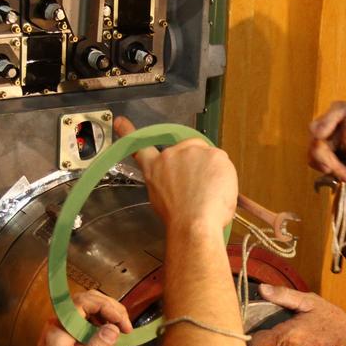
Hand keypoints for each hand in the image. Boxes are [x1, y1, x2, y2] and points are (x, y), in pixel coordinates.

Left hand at [14, 289, 131, 345]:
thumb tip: (113, 328)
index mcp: (59, 331)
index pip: (83, 302)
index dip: (107, 308)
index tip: (124, 326)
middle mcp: (58, 322)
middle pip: (87, 298)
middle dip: (111, 307)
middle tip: (127, 327)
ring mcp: (61, 325)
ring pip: (87, 304)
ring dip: (108, 311)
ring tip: (122, 328)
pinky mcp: (66, 330)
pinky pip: (85, 315)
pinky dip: (102, 318)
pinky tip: (111, 331)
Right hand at [115, 117, 237, 231]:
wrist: (193, 224)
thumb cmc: (180, 219)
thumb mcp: (161, 198)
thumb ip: (166, 181)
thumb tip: (180, 180)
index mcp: (154, 168)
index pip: (140, 146)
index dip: (128, 132)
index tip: (120, 121)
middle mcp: (170, 154)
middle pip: (189, 148)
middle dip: (197, 163)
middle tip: (201, 186)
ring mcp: (192, 151)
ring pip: (209, 156)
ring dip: (212, 171)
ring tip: (209, 194)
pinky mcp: (214, 153)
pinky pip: (223, 162)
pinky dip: (225, 176)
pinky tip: (219, 191)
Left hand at [248, 284, 345, 345]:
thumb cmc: (332, 323)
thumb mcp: (310, 302)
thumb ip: (283, 295)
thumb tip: (263, 289)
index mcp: (285, 338)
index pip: (253, 344)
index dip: (251, 336)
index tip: (255, 329)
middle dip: (266, 340)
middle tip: (280, 329)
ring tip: (291, 339)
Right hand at [308, 101, 345, 186]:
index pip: (339, 109)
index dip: (328, 120)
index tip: (320, 135)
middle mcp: (340, 120)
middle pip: (320, 129)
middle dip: (327, 154)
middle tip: (339, 170)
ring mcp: (329, 134)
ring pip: (314, 145)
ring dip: (328, 164)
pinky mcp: (321, 147)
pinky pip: (312, 156)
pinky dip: (323, 167)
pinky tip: (338, 173)